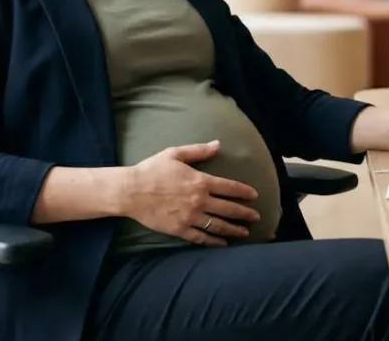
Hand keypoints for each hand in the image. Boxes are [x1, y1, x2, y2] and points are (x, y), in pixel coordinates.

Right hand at [121, 141, 260, 246]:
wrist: (131, 191)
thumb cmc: (152, 170)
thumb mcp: (175, 154)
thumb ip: (199, 150)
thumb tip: (218, 144)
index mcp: (200, 181)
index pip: (230, 187)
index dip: (244, 192)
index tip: (255, 196)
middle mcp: (199, 200)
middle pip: (228, 209)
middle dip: (245, 213)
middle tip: (256, 217)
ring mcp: (190, 216)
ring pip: (218, 225)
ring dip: (234, 229)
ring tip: (245, 233)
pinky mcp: (180, 229)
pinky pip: (201, 237)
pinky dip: (214, 241)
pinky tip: (222, 243)